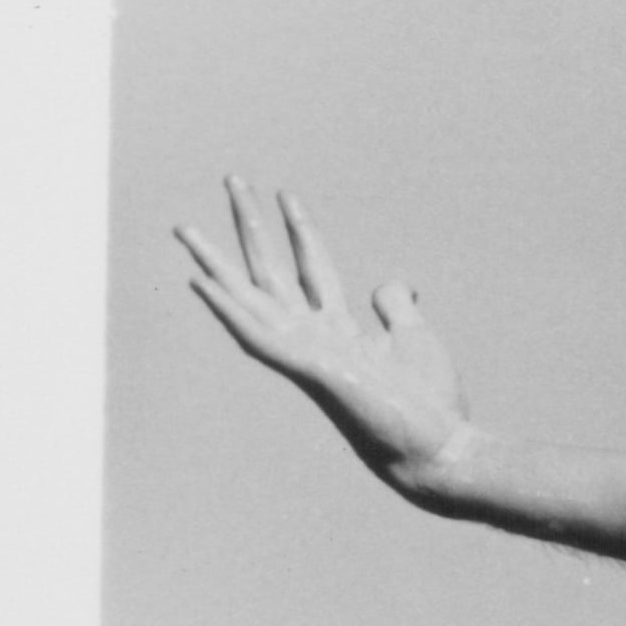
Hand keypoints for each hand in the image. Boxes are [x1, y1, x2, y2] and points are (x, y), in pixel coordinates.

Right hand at [174, 182, 470, 487]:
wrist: (440, 447)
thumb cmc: (430, 402)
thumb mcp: (414, 336)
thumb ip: (395, 306)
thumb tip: (392, 282)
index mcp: (341, 331)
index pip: (312, 269)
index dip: (301, 230)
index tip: (287, 194)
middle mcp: (316, 338)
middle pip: (273, 271)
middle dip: (253, 224)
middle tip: (233, 178)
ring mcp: (307, 354)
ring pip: (251, 298)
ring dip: (217, 262)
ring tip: (185, 228)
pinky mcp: (308, 369)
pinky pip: (257, 336)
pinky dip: (228, 310)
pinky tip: (201, 283)